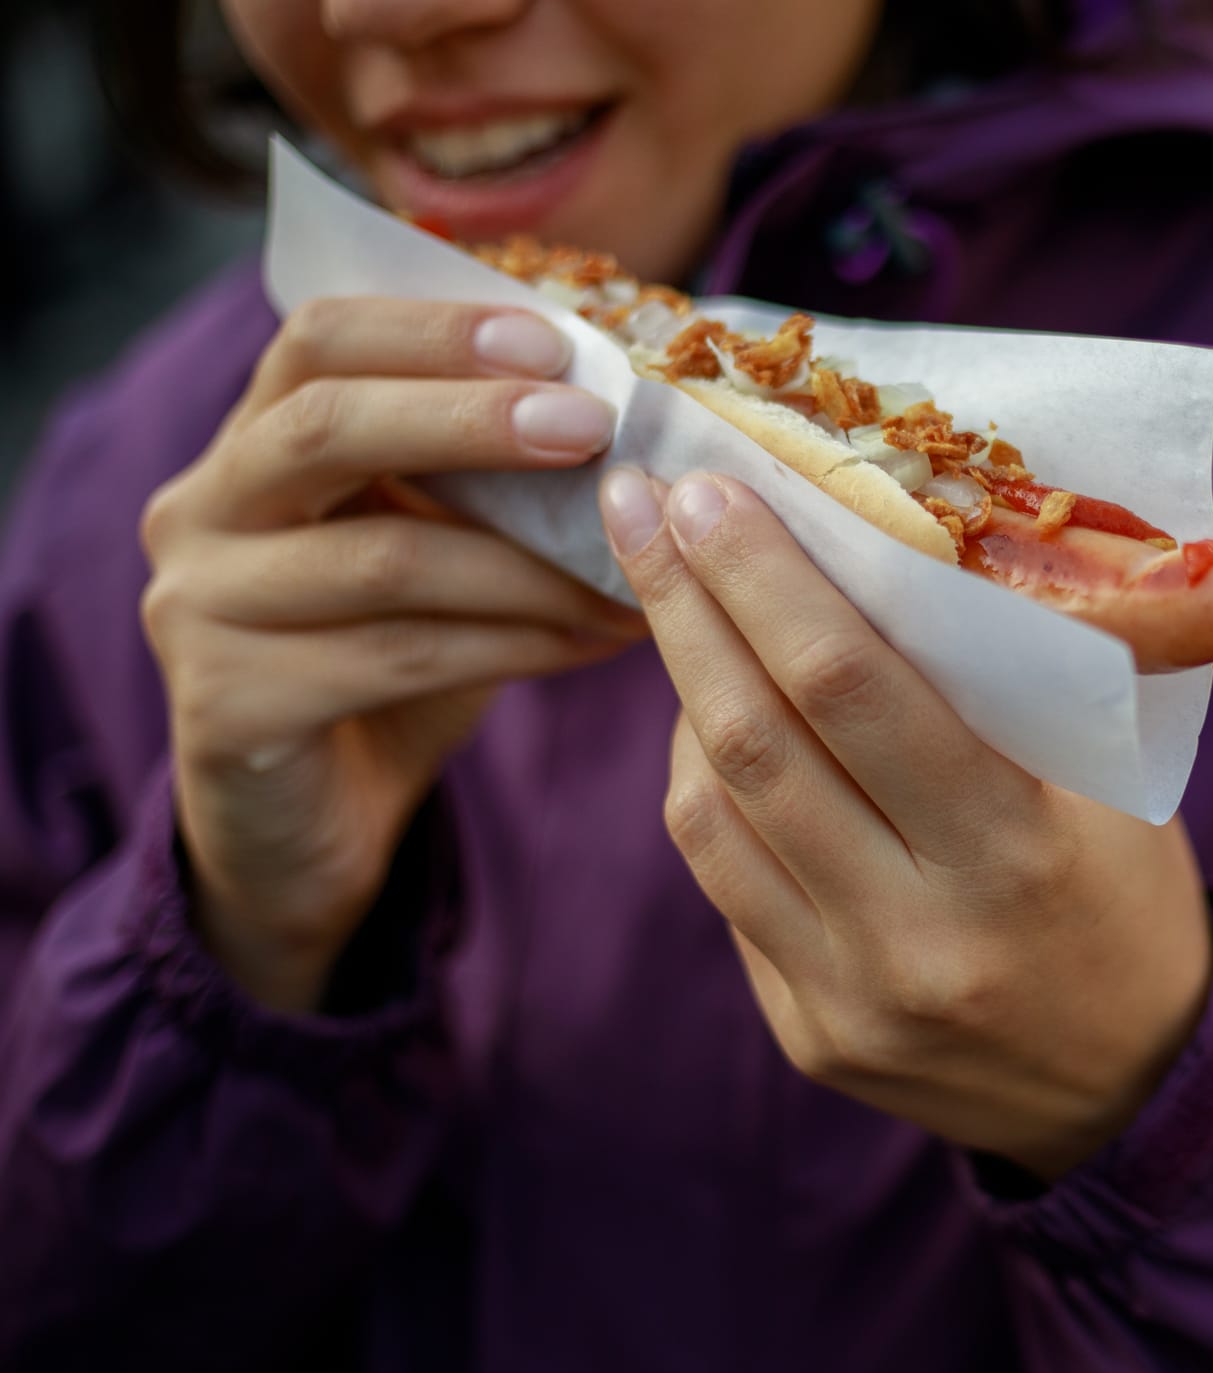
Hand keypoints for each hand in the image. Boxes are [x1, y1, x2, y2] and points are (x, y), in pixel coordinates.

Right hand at [141, 298, 646, 1011]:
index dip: (434, 330)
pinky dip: (515, 646)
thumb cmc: (389, 665)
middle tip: (594, 429)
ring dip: (530, 565)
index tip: (556, 342)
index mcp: (248, 445)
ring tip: (634, 574)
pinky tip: (596, 643)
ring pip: (385, 559)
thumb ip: (488, 484)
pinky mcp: (225, 706)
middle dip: (472, 420)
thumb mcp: (436, 551)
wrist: (308, 826)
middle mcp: (199, 511)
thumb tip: (639, 423)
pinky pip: (398, 659)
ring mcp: (197, 609)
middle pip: (324, 426)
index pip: (317, 340)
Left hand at [601, 467, 1212, 1179]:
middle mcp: (917, 937)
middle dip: (685, 606)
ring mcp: (849, 999)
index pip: (852, 690)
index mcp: (1015, 854)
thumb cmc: (1130, 895)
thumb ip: (996, 689)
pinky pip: (723, 884)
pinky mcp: (807, 1037)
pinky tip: (714, 722)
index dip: (763, 578)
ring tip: (677, 602)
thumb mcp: (1105, 780)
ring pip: (708, 815)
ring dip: (681, 691)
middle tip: (642, 505)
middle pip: (755, 742)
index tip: (705, 487)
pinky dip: (707, 785)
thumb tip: (862, 553)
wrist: (1135, 1086)